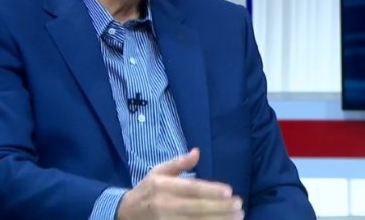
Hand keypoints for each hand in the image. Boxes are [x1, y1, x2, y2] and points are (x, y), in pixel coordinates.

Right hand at [116, 148, 243, 219]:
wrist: (125, 213)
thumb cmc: (147, 190)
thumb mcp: (158, 171)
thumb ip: (178, 163)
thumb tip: (197, 152)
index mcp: (163, 186)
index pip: (191, 189)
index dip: (211, 191)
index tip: (229, 191)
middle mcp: (164, 205)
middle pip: (197, 208)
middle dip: (220, 208)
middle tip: (239, 205)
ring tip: (237, 217)